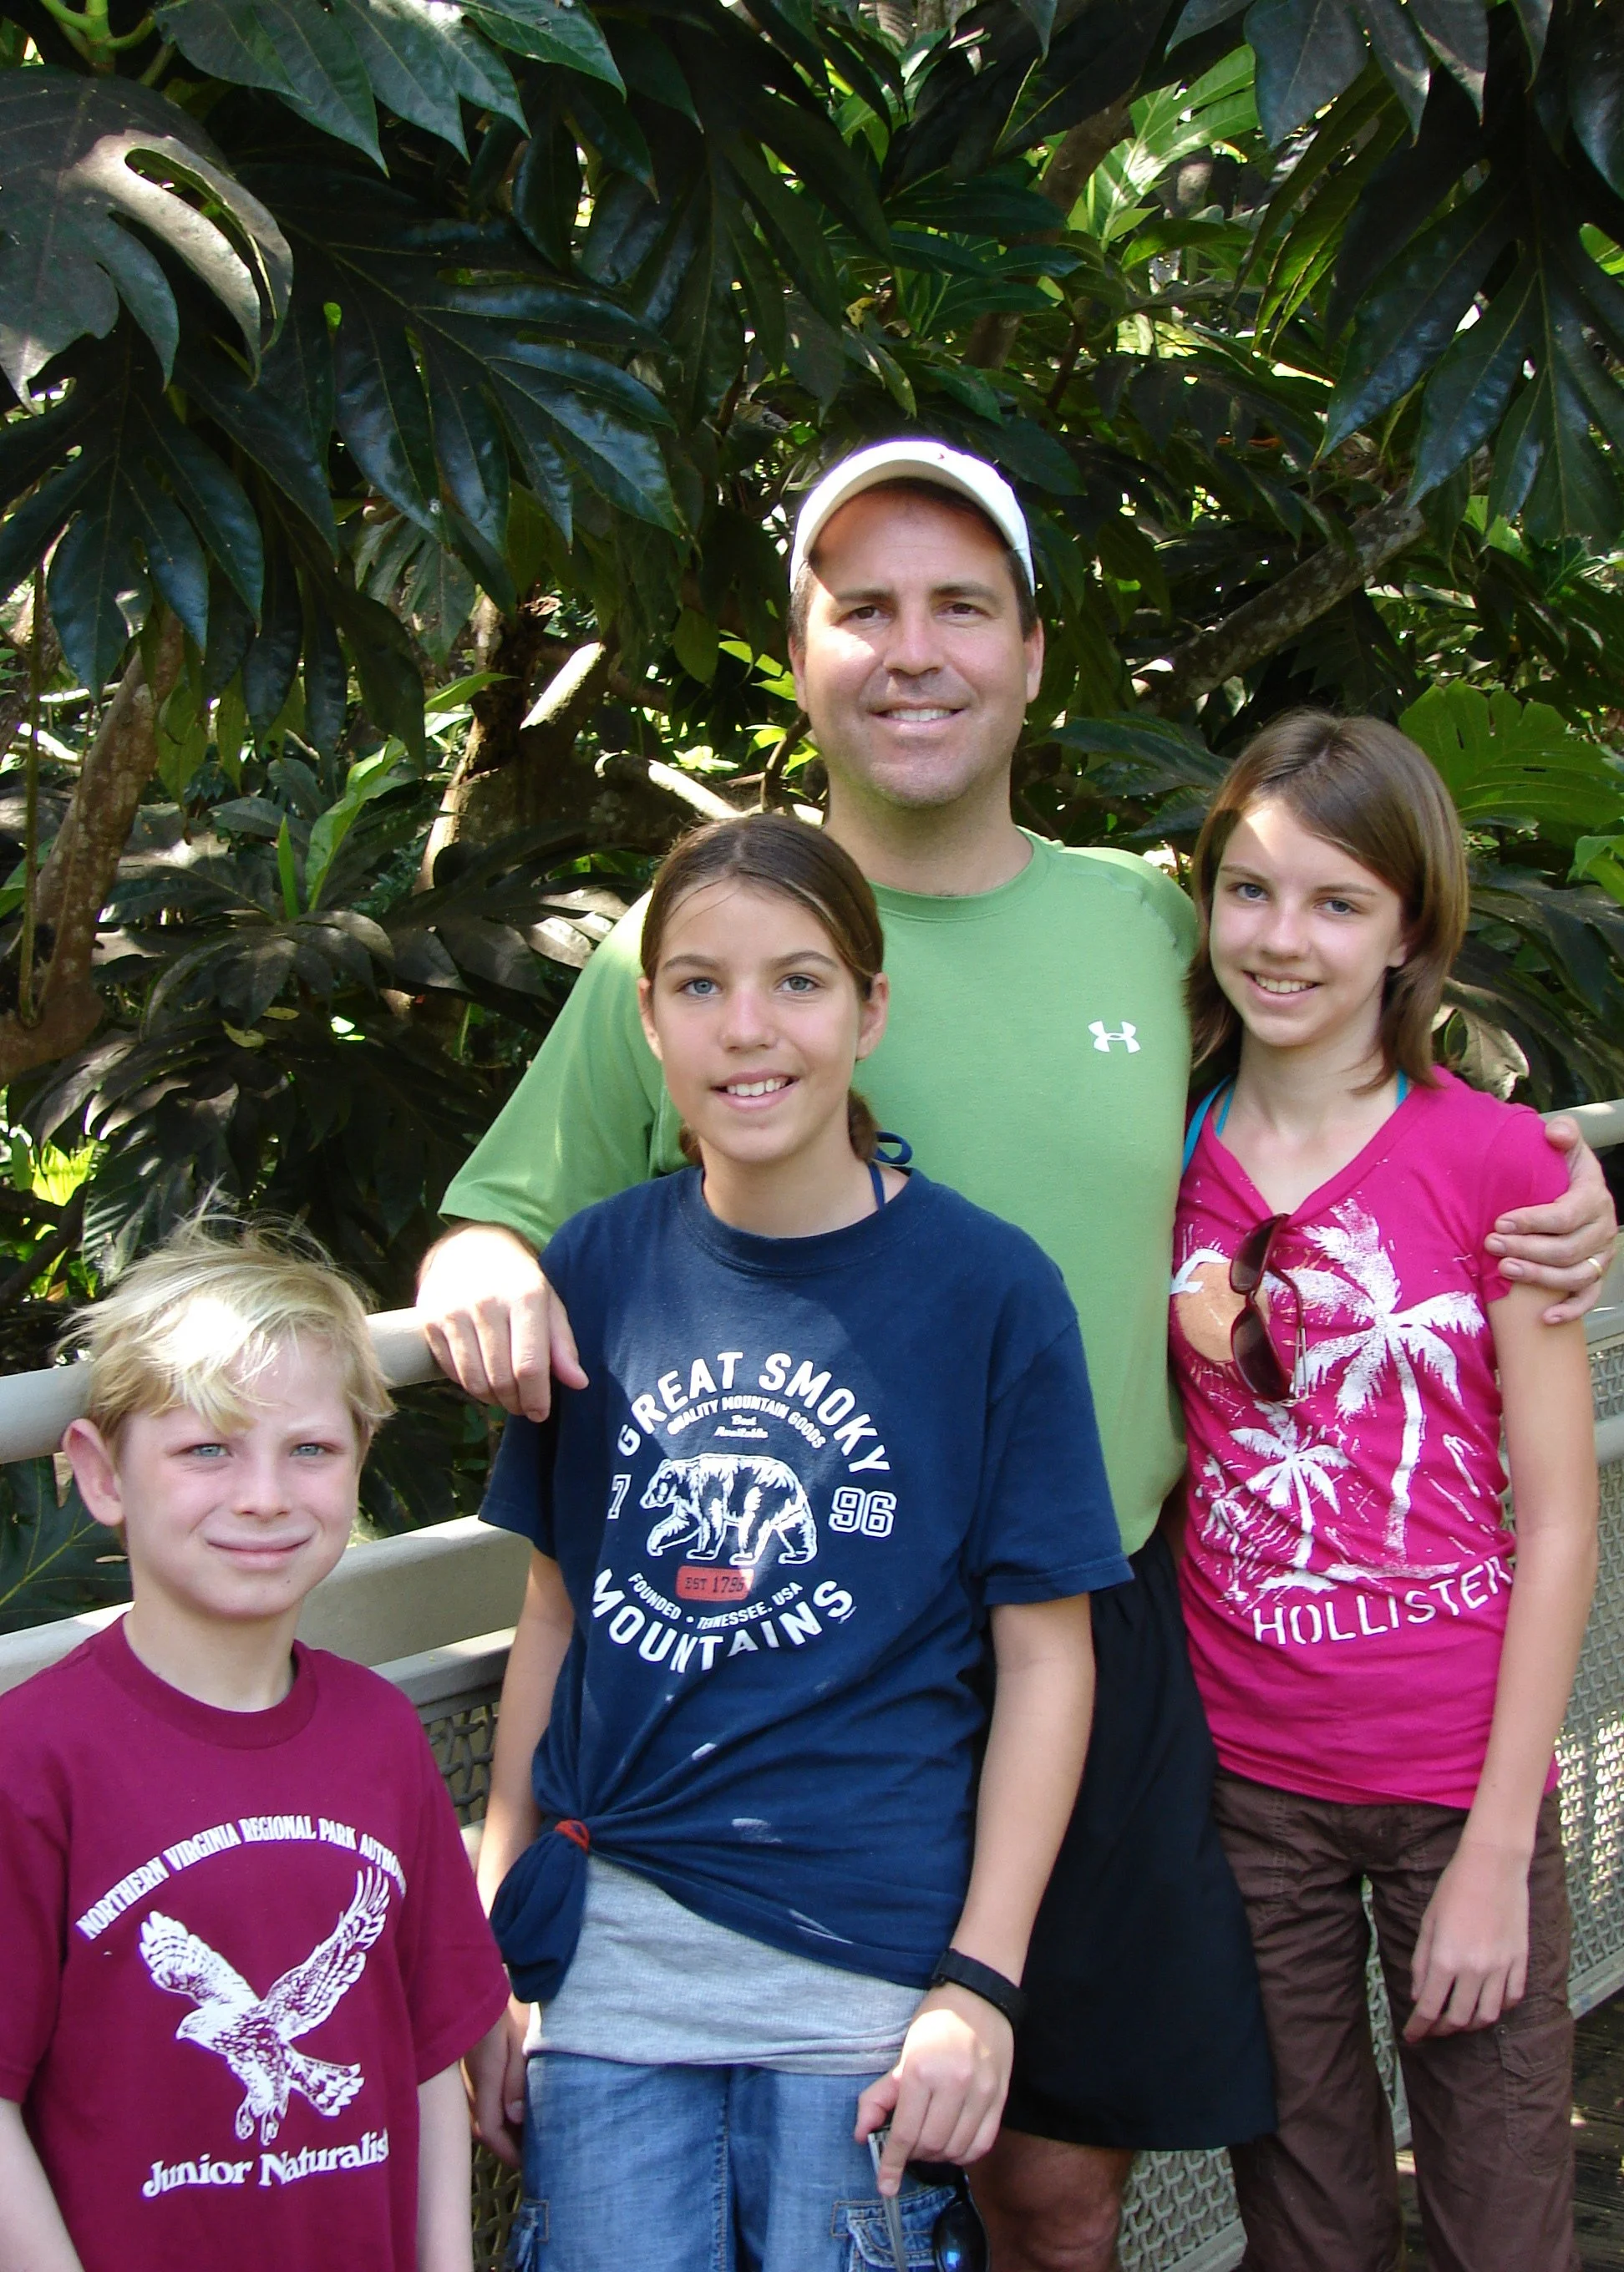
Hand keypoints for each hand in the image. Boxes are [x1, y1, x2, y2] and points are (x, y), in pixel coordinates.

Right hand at [417, 1224, 585, 1418]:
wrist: (467, 1246)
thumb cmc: (517, 1280)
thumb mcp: (548, 1302)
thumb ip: (563, 1344)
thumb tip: (578, 1383)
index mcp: (524, 1296)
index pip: (529, 1365)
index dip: (536, 1398)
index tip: (540, 1413)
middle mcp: (486, 1304)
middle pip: (501, 1378)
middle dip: (515, 1402)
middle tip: (522, 1406)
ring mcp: (453, 1313)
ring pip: (474, 1381)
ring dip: (492, 1399)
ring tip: (504, 1396)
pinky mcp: (429, 1322)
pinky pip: (452, 1372)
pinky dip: (469, 1385)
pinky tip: (482, 1378)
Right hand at [462, 1998, 529, 2167]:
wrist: (473, 1990)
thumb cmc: (497, 2014)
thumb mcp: (513, 2044)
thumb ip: (514, 2081)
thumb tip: (516, 2118)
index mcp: (485, 2082)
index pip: (492, 2133)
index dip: (509, 2154)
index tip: (528, 2167)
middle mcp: (472, 2086)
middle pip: (486, 2131)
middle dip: (506, 2148)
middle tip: (531, 2159)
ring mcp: (469, 2080)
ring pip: (482, 2119)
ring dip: (502, 2133)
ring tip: (526, 2140)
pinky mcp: (472, 2071)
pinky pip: (481, 2104)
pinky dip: (497, 2116)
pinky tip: (514, 2114)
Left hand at [854, 1985, 1011, 2195]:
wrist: (978, 1998)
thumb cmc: (934, 2025)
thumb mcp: (901, 2055)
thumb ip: (880, 2096)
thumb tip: (861, 2134)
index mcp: (921, 2070)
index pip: (905, 2131)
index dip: (893, 2163)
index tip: (885, 2185)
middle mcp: (953, 2083)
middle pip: (930, 2145)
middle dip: (915, 2153)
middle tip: (909, 2143)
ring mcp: (981, 2092)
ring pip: (956, 2149)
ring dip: (939, 2155)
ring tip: (930, 2139)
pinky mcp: (1000, 2098)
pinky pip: (982, 2145)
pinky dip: (964, 2153)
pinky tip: (953, 2142)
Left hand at [1405, 1840, 1529, 2040]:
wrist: (1493, 1866)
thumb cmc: (1454, 1889)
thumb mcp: (1428, 1923)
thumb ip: (1422, 1963)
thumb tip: (1419, 1996)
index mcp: (1446, 1959)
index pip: (1430, 2008)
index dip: (1418, 2028)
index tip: (1410, 2037)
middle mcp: (1475, 1969)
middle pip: (1459, 2019)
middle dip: (1442, 2030)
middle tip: (1432, 2029)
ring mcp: (1501, 1967)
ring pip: (1488, 2016)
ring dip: (1470, 2024)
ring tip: (1458, 2020)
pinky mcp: (1520, 1962)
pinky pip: (1512, 1998)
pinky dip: (1499, 2009)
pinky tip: (1487, 2004)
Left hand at [1486, 1120, 1617, 1323]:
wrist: (1576, 1189)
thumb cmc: (1561, 1169)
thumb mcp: (1565, 1146)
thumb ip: (1563, 1135)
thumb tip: (1555, 1133)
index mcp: (1594, 1196)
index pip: (1566, 1215)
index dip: (1533, 1221)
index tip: (1501, 1220)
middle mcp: (1603, 1228)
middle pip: (1567, 1248)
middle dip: (1526, 1248)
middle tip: (1492, 1244)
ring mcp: (1600, 1255)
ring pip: (1574, 1275)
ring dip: (1539, 1276)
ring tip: (1504, 1270)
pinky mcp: (1595, 1275)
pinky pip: (1588, 1298)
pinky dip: (1569, 1310)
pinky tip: (1545, 1318)